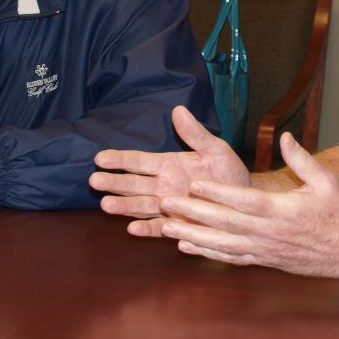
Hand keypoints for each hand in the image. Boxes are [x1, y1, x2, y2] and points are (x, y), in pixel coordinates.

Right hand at [89, 105, 249, 235]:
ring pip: (140, 205)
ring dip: (124, 206)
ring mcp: (167, 207)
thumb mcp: (215, 149)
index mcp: (168, 165)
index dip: (120, 159)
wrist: (244, 201)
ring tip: (105, 205)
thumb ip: (195, 134)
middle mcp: (162, 186)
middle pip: (133, 184)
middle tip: (95, 180)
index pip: (139, 161)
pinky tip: (131, 229)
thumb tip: (179, 110)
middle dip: (114, 182)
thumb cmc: (228, 172)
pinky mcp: (177, 225)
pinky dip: (146, 229)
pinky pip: (159, 228)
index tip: (100, 157)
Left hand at [156, 132, 338, 278]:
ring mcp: (264, 250)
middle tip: (166, 202)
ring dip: (192, 235)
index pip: (243, 200)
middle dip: (193, 212)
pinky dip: (206, 253)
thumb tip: (285, 135)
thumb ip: (302, 159)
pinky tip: (186, 246)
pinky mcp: (264, 261)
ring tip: (165, 226)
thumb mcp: (326, 181)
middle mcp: (268, 232)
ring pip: (221, 244)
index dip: (216, 192)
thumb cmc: (338, 213)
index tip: (193, 182)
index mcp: (281, 210)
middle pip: (224, 222)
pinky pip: (230, 258)